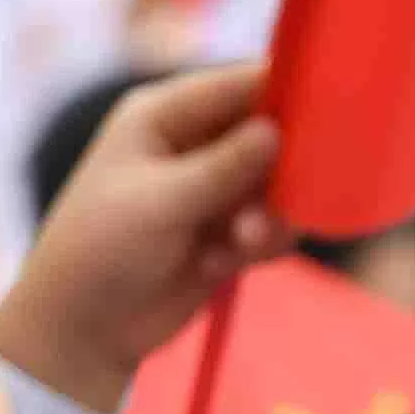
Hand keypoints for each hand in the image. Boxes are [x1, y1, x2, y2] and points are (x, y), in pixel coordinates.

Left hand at [0, 65, 284, 411]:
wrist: (82, 329)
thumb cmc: (100, 250)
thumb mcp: (160, 202)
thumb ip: (224, 166)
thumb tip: (278, 130)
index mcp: (164, 114)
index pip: (240, 83)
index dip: (286, 91)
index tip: (331, 110)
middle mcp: (193, 143)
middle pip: (271, 132)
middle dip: (282, 169)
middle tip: (282, 199)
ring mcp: (213, 188)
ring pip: (278, 185)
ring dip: (267, 216)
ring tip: (240, 245)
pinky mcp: (228, 231)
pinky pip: (273, 225)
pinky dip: (259, 245)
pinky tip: (219, 266)